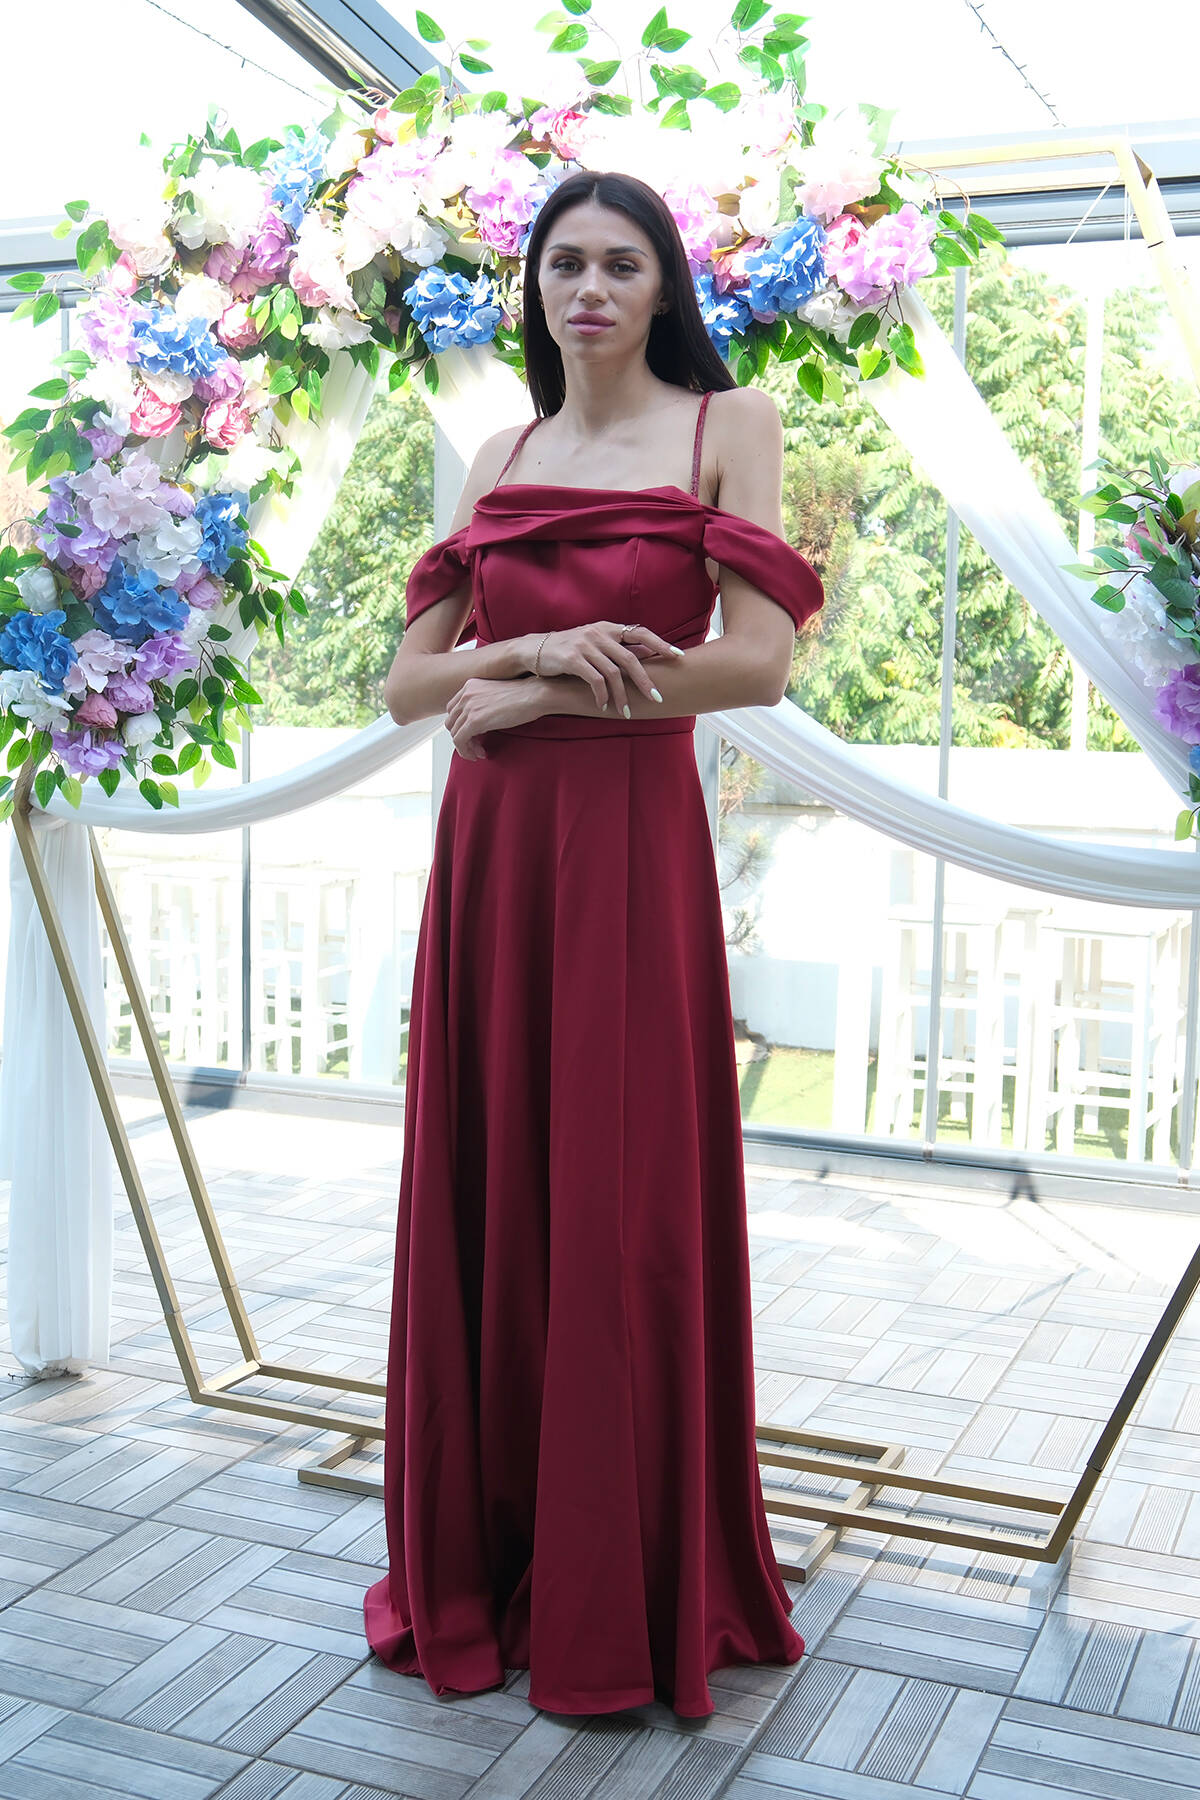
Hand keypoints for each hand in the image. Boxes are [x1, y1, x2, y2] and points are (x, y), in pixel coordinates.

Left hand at [444, 675, 545, 761]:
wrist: (535, 694)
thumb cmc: (525, 695)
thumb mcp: (497, 694)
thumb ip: (484, 703)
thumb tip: (481, 722)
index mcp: (470, 685)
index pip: (453, 708)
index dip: (460, 724)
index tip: (471, 734)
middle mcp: (466, 694)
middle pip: (451, 721)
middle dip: (461, 736)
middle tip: (476, 745)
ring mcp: (469, 707)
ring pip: (454, 733)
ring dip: (465, 746)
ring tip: (479, 752)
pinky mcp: (474, 721)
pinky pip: (459, 741)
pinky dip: (466, 751)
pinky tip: (479, 754)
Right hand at [529, 623, 683, 714]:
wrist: (535, 650)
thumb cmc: (570, 650)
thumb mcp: (596, 644)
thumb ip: (620, 648)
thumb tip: (649, 653)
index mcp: (608, 629)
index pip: (641, 633)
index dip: (661, 644)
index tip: (678, 657)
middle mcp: (599, 634)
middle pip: (630, 658)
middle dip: (645, 681)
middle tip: (656, 698)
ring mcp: (585, 646)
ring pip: (613, 673)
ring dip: (622, 696)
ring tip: (626, 712)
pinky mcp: (572, 659)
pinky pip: (594, 680)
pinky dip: (601, 695)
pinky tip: (603, 706)